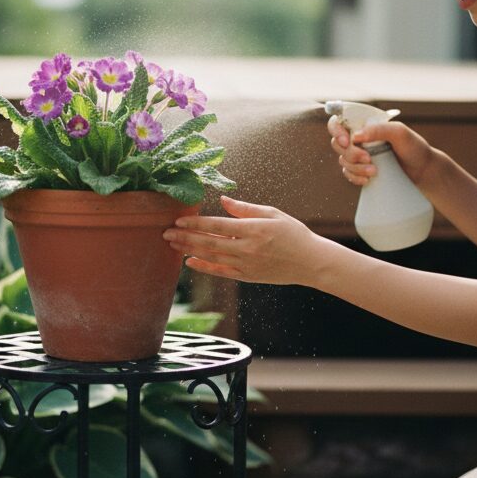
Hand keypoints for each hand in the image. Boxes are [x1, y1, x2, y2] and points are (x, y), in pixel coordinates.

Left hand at [162, 195, 325, 284]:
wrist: (311, 262)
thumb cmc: (293, 234)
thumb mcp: (272, 214)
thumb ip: (246, 208)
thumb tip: (223, 201)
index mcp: (254, 229)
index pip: (218, 226)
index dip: (196, 223)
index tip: (179, 220)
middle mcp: (248, 248)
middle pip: (209, 242)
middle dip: (185, 237)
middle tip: (165, 233)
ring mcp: (247, 264)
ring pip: (211, 257)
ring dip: (189, 250)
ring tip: (172, 244)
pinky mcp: (247, 276)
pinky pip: (221, 272)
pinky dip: (204, 267)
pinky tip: (190, 261)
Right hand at [327, 115, 436, 187]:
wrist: (422, 171)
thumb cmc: (414, 147)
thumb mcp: (400, 133)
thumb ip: (379, 130)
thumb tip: (355, 136)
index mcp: (366, 125)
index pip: (340, 122)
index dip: (336, 130)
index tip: (347, 142)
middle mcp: (360, 138)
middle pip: (338, 143)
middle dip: (351, 153)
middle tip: (368, 158)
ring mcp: (359, 154)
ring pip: (343, 160)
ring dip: (355, 167)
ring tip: (374, 171)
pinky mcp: (361, 169)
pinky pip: (348, 173)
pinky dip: (355, 177)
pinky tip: (367, 180)